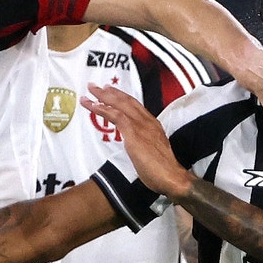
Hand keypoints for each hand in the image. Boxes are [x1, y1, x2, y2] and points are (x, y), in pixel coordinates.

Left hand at [81, 83, 192, 198]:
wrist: (171, 176)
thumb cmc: (162, 169)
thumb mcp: (153, 151)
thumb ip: (144, 143)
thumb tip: (136, 144)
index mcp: (152, 124)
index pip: (134, 105)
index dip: (121, 97)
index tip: (110, 91)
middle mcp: (147, 121)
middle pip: (126, 101)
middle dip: (110, 92)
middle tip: (96, 86)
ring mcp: (140, 126)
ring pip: (119, 105)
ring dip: (103, 97)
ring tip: (90, 92)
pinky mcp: (134, 133)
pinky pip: (116, 116)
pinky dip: (103, 109)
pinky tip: (93, 106)